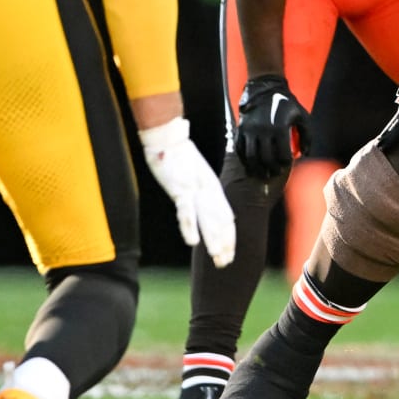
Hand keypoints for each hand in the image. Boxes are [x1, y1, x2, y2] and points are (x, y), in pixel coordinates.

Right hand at [139, 117, 235, 264]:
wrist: (168, 136)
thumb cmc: (179, 155)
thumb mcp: (194, 173)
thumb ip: (201, 189)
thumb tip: (204, 203)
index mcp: (212, 187)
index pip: (225, 216)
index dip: (229, 236)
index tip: (231, 253)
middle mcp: (208, 190)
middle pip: (219, 221)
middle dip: (224, 243)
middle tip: (226, 263)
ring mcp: (194, 190)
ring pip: (207, 219)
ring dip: (212, 239)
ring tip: (217, 257)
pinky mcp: (179, 188)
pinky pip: (186, 211)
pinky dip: (189, 226)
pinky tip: (193, 242)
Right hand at [236, 75, 309, 180]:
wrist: (264, 88)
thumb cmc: (286, 103)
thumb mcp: (302, 115)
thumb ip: (307, 135)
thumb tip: (305, 153)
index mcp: (279, 128)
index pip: (283, 155)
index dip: (286, 163)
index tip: (287, 165)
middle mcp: (263, 130)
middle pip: (266, 159)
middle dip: (272, 170)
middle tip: (275, 173)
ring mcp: (250, 130)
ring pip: (251, 157)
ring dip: (257, 169)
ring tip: (262, 174)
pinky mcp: (241, 129)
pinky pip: (240, 149)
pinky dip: (245, 160)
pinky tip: (251, 165)